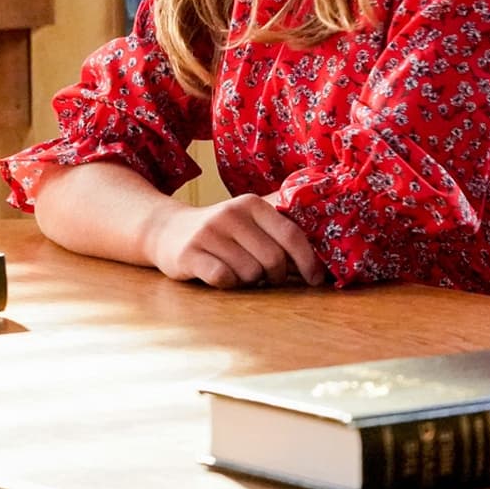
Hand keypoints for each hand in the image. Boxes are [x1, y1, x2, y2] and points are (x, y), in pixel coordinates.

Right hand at [146, 193, 325, 287]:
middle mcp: (231, 214)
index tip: (316, 280)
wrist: (167, 231)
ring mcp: (208, 233)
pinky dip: (228, 284)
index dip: (308, 261)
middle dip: (276, 275)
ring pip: (249, 272)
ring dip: (250, 280)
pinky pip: (223, 279)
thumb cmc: (222, 231)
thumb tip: (322, 250)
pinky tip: (221, 275)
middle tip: (267, 277)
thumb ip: (280, 226)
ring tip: (238, 271)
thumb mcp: (249, 218)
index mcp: (252, 204)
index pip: (291, 235)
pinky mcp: (188, 254)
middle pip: (273, 259)